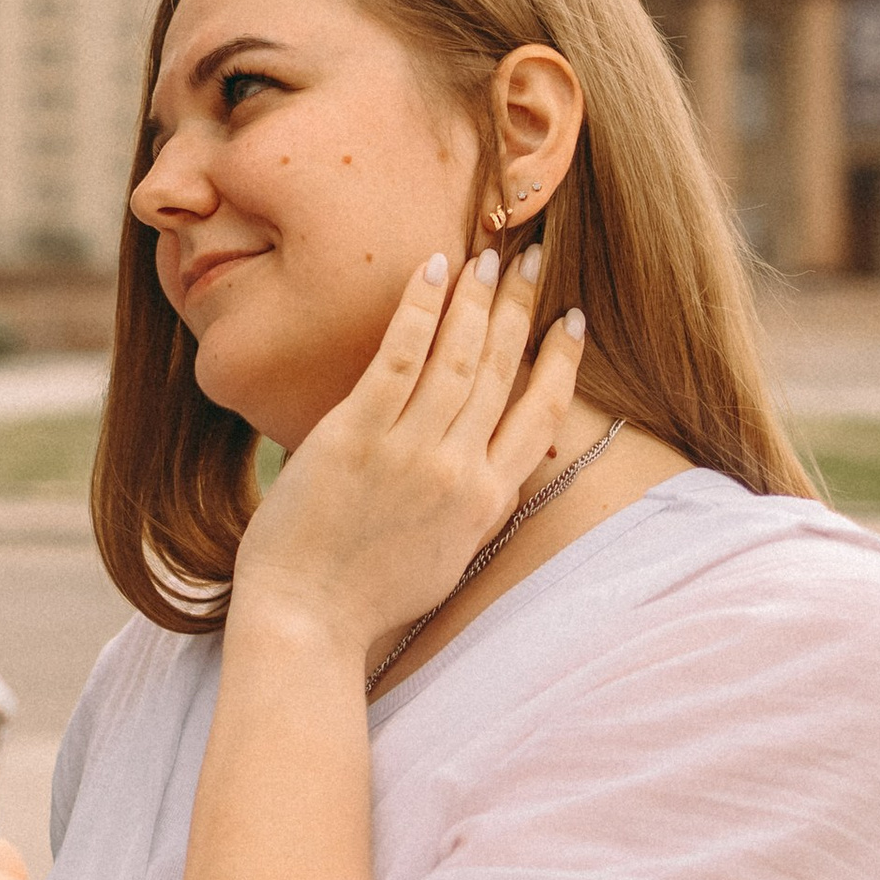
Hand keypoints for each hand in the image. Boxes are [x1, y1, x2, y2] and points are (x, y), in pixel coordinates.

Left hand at [233, 246, 586, 668]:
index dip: (559, 361)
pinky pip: (399, 357)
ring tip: (489, 257)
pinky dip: (420, 310)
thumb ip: (475, 509)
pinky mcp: (357, 434)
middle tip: (530, 258)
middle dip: (520, 309)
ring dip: (477, 300)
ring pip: (459, 357)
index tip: (572, 319)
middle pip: (502, 372)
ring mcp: (409, 450)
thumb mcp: (447, 557)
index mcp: (487, 501)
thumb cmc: (368, 597)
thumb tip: (497, 473)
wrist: (307, 622)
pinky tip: (433, 271)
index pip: (542, 415)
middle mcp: (459, 470)